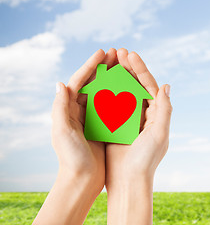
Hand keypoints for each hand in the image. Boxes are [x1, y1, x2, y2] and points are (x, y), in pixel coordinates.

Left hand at [33, 49, 118, 224]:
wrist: (82, 179)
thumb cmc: (71, 158)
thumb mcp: (62, 132)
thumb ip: (59, 108)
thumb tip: (60, 83)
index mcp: (68, 109)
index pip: (78, 81)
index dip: (90, 66)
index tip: (102, 53)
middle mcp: (79, 110)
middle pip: (92, 83)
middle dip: (103, 67)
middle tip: (115, 53)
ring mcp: (91, 116)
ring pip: (103, 92)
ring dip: (112, 78)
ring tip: (123, 65)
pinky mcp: (102, 125)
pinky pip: (111, 105)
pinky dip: (118, 94)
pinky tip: (128, 87)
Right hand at [105, 48, 172, 224]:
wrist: (127, 181)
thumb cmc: (145, 160)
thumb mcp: (159, 134)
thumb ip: (165, 110)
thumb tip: (166, 85)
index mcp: (155, 113)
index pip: (148, 85)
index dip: (140, 69)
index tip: (130, 54)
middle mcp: (142, 113)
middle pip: (134, 85)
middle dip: (127, 68)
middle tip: (117, 52)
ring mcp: (127, 117)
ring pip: (121, 91)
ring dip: (115, 76)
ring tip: (108, 62)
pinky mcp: (114, 123)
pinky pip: (110, 103)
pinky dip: (105, 92)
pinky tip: (98, 81)